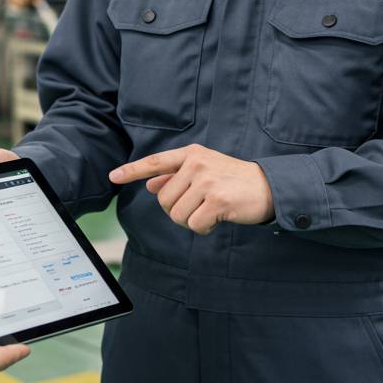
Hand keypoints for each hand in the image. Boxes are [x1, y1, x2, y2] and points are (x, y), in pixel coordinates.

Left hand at [108, 144, 273, 233]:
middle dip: (177, 212)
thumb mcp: (204, 171)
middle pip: (164, 200)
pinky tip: (217, 219)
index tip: (113, 176)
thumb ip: (177, 177)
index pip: (155, 162)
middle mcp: (196, 163)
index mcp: (191, 154)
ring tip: (210, 211)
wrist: (269, 187)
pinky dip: (203, 228)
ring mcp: (206, 180)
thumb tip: (151, 185)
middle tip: (199, 208)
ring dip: (191, 221)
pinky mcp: (217, 199)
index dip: (132, 170)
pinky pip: (194, 225)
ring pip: (177, 214)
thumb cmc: (233, 181)